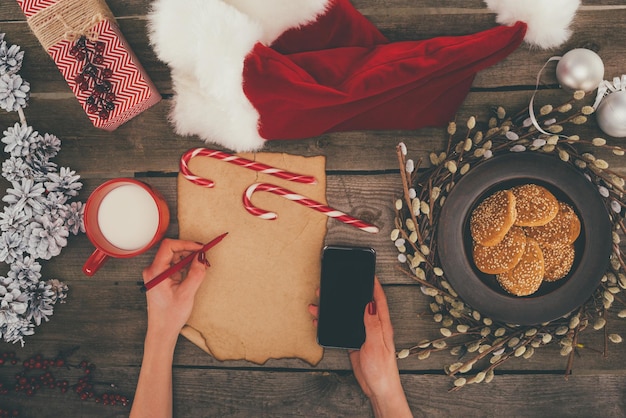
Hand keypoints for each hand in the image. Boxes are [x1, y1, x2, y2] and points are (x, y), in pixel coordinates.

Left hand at [131, 239, 208, 417]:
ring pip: (175, 257)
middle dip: (190, 251)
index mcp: (156, 272)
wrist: (162, 331)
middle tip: (205, 256)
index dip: (186, 243)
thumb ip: (196, 273)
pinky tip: (196, 270)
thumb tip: (202, 257)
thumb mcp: (187, 294)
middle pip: (172, 250)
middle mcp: (153, 271)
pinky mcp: (162, 278)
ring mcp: (157, 274)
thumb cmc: (170, 316)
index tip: (200, 247)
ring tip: (202, 265)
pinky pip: (175, 265)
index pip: (169, 246)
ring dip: (189, 258)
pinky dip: (186, 265)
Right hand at [308, 277, 411, 416]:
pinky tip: (320, 320)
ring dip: (335, 308)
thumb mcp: (377, 344)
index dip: (375, 286)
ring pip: (348, 316)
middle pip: (361, 305)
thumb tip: (369, 304)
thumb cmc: (382, 369)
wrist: (378, 389)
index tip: (369, 273)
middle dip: (350, 293)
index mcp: (382, 325)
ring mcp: (363, 334)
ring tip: (321, 300)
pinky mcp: (354, 343)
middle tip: (336, 283)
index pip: (379, 300)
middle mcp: (373, 327)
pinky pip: (341, 328)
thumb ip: (372, 324)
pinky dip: (331, 323)